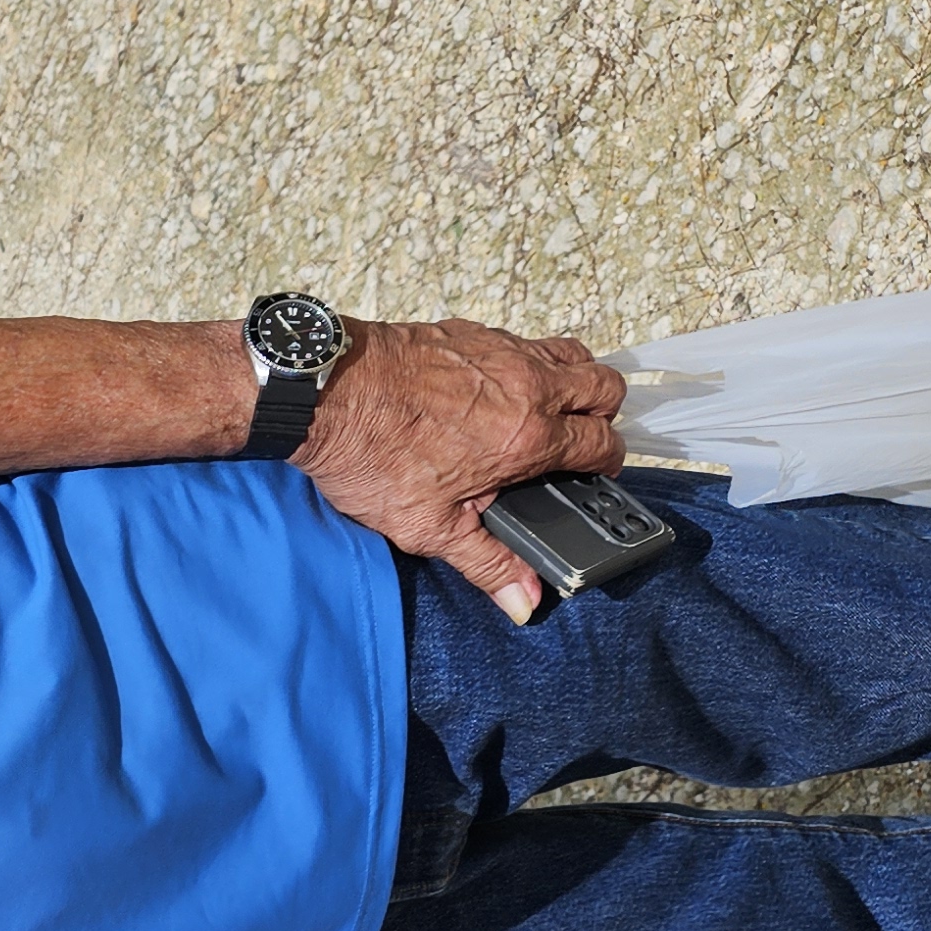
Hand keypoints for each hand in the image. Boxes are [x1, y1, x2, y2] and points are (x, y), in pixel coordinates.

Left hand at [294, 318, 627, 622]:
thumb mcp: (429, 527)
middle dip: (604, 414)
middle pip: (605, 386)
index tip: (597, 474)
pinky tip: (496, 388)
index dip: (607, 462)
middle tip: (579, 439)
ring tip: (548, 410)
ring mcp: (501, 350)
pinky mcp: (471, 331)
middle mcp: (526, 385)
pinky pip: (523, 339)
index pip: (602, 443)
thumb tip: (525, 600)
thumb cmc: (369, 455)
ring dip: (574, 380)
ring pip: (572, 353)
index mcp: (527, 436)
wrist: (323, 394)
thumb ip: (487, 563)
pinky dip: (527, 361)